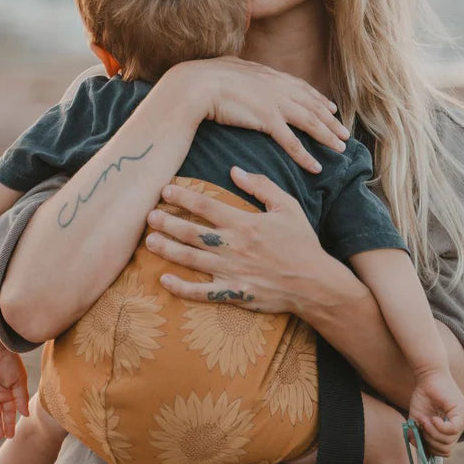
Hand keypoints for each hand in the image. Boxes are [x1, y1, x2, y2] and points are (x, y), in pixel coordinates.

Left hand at [144, 165, 331, 314]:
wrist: (315, 283)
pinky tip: (165, 280)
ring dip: (168, 250)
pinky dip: (182, 288)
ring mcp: (232, 272)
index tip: (165, 190)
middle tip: (148, 215)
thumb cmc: (302, 242)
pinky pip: (202, 293)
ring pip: (192, 260)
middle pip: (192, 232)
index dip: (183, 197)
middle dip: (168, 222)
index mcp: (245, 224)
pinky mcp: (233, 293)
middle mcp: (234, 247)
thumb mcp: (287, 206)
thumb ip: (261, 186)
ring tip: (149, 241)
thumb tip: (235, 170)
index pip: (207, 207)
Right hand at [168, 57, 349, 173]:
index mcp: (267, 74)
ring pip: (310, 122)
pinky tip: (316, 167)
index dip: (318, 98)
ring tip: (341, 149)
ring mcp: (274, 102)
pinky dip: (305, 155)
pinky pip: (292, 142)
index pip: (300, 87)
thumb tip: (235, 68)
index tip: (331, 107)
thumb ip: (239, 71)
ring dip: (327, 136)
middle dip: (331, 120)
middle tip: (345, 132)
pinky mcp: (267, 119)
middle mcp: (277, 86)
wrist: (195, 85)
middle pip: (312, 105)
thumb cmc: (203, 78)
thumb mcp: (227, 67)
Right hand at [408, 367, 463, 457]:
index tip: (420, 433)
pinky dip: (439, 427)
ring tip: (424, 420)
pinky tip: (433, 418)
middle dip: (429, 441)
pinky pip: (452, 430)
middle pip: (446, 449)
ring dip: (432, 433)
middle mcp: (460, 426)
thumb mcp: (419, 418)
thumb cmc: (424, 394)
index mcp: (451, 429)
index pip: (444, 450)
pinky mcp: (462, 413)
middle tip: (421, 426)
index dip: (430, 447)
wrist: (428, 376)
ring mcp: (463, 420)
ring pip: (448, 441)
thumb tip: (416, 446)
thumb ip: (418, 433)